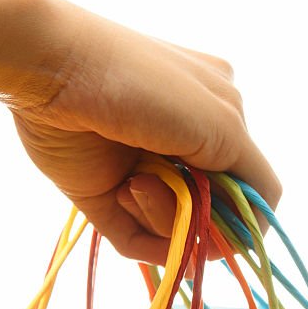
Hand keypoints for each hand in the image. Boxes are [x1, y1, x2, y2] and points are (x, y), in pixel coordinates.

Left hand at [8, 4, 280, 264]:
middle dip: (199, 212)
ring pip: (176, 231)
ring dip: (163, 214)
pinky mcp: (105, 196)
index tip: (228, 217)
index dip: (242, 213)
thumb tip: (255, 231)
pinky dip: (139, 228)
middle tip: (175, 186)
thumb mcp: (222, 123)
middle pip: (214, 215)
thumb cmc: (143, 83)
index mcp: (222, 116)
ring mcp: (145, 172)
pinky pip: (136, 240)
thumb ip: (254, 179)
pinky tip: (124, 189)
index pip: (250, 188)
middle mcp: (185, 146)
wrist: (52, 68)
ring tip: (136, 181)